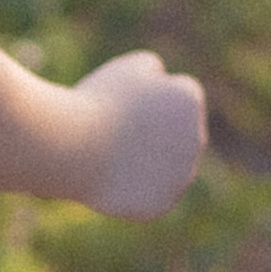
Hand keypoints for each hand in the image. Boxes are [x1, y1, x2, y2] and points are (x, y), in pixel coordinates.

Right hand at [74, 51, 207, 219]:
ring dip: (147, 160)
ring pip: (165, 166)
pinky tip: (111, 178)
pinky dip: (133, 189)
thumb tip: (162, 80)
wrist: (74, 147)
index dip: (150, 97)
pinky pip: (150, 194)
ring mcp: (182, 175)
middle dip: (154, 131)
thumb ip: (153, 70)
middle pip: (175, 133)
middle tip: (117, 131)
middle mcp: (196, 138)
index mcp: (189, 100)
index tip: (123, 103)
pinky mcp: (162, 203)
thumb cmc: (97, 102)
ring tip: (112, 154)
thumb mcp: (126, 68)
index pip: (178, 95)